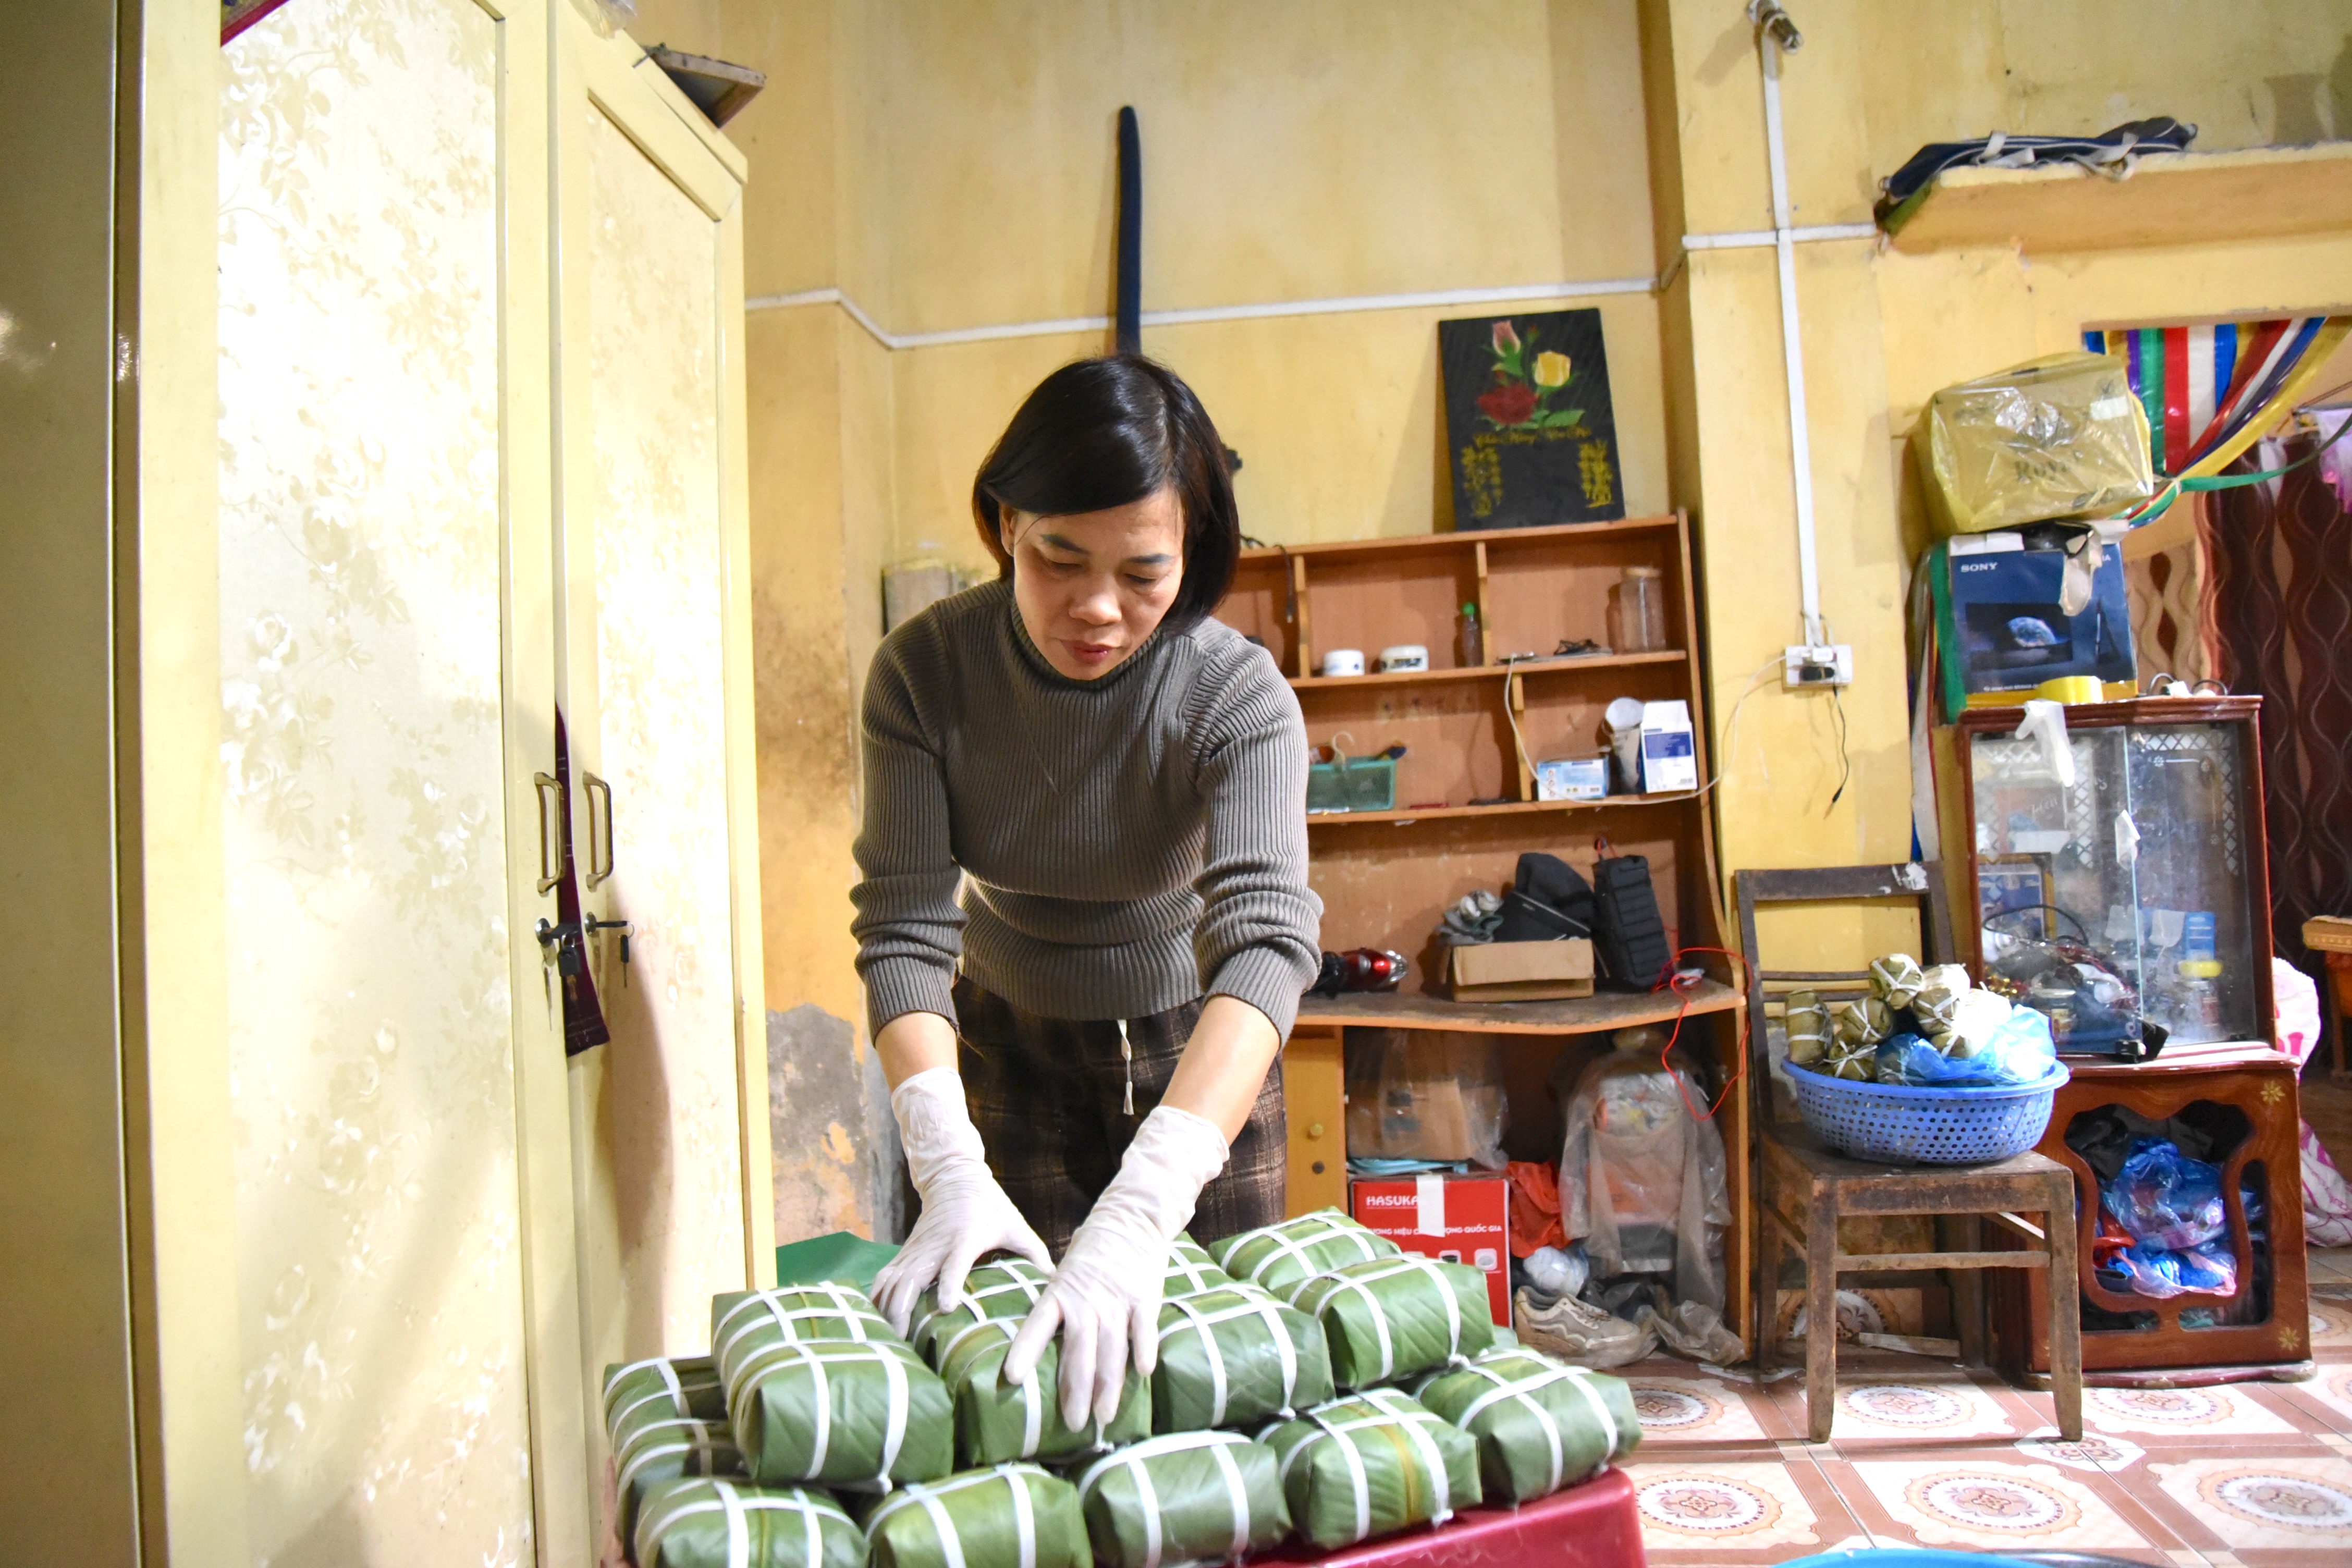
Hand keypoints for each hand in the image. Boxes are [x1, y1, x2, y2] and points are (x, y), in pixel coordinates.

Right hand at [870, 1067, 1049, 1335]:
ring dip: (886, 1311)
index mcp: (965, 1237)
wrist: (954, 1177)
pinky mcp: (904, 1253)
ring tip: (889, 1343)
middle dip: (903, 1311)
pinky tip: (875, 1324)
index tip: (945, 1308)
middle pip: (910, 1280)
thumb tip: (1058, 1288)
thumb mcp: (1017, 1227)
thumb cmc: (991, 1206)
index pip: (953, 1263)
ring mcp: (915, 1250)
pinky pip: (884, 1279)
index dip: (948, 1284)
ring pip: (891, 1282)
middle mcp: (935, 1245)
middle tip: (905, 1343)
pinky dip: (877, 1301)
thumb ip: (1035, 1255)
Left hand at [1003, 1104, 1229, 1428]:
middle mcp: (1086, 1299)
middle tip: (1073, 1424)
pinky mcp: (1145, 1295)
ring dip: (1108, 1386)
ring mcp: (1117, 1298)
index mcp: (1060, 1292)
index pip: (1037, 1325)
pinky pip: (1143, 1328)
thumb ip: (1057, 1308)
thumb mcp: (1064, 1274)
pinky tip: (1142, 1373)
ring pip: (1111, 1349)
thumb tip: (1036, 1347)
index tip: (1013, 1377)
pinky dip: (1143, 1350)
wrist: (1131, 1216)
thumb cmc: (1091, 1253)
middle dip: (1076, 1391)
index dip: (1025, 1351)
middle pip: (1079, 1351)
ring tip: (1103, 1417)